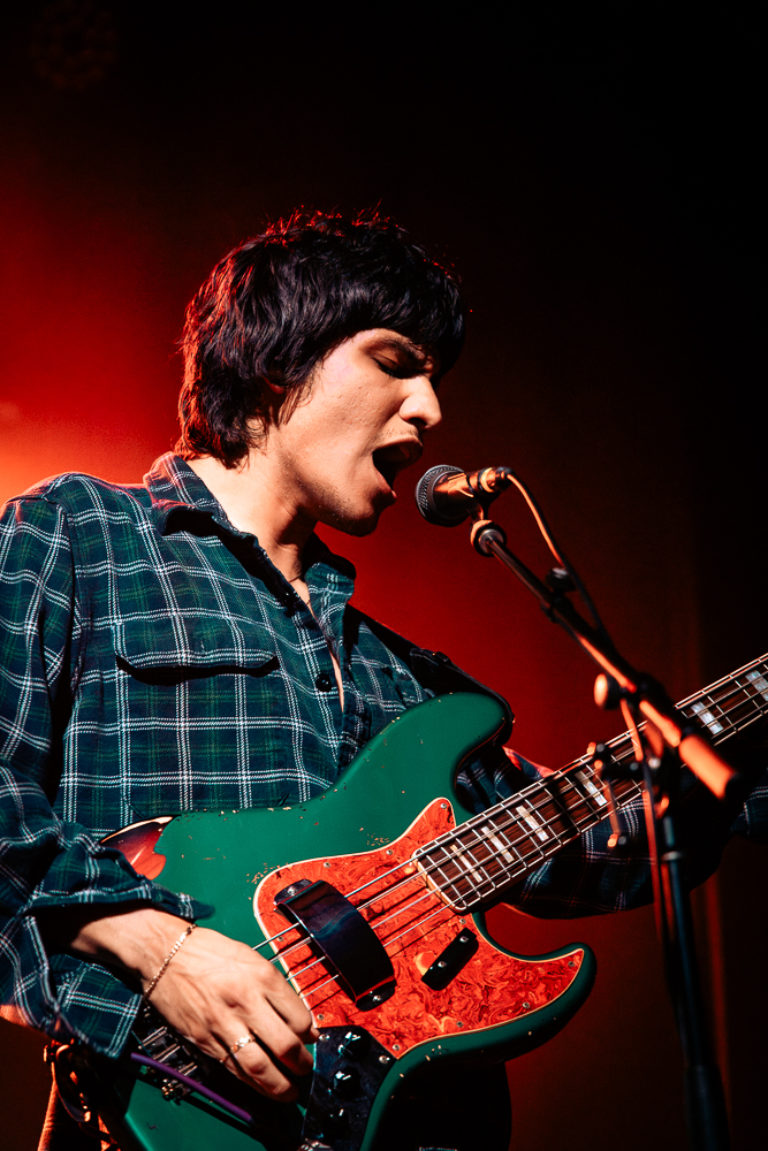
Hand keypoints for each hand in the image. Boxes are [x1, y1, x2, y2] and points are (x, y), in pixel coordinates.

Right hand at [46, 905, 315, 1100]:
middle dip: (301, 1064)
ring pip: (259, 1066)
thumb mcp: (250, 958)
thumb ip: (277, 989)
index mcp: (261, 976)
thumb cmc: (210, 951)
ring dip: (279, 1085)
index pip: (298, 1017)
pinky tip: (261, 1085)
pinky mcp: (203, 1039)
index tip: (312, 1040)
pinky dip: (250, 1082)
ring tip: (289, 1090)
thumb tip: (303, 1022)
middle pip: (284, 1045)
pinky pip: (232, 1068)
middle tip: (305, 1069)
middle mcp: (245, 1001)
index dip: (310, 1035)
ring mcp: (222, 1023)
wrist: (164, 952)